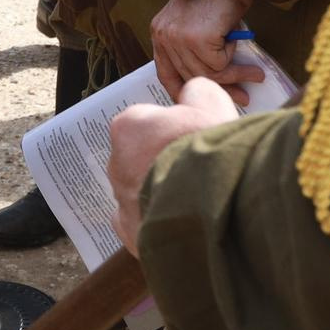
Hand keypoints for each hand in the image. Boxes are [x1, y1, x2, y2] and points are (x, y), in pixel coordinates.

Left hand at [109, 78, 241, 254]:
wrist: (212, 205)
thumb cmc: (209, 148)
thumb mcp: (211, 101)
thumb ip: (198, 92)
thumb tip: (194, 93)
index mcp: (128, 128)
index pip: (147, 123)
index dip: (174, 130)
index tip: (193, 137)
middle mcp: (117, 165)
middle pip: (142, 160)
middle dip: (164, 163)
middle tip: (198, 170)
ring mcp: (123, 204)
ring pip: (142, 195)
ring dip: (162, 195)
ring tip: (196, 199)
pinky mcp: (134, 237)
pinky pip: (145, 227)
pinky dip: (160, 225)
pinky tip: (183, 223)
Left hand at [149, 0, 253, 92]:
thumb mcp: (195, 24)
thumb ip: (194, 50)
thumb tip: (214, 83)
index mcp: (160, 33)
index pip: (166, 73)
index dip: (182, 91)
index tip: (200, 102)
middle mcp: (164, 37)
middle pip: (190, 77)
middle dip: (219, 89)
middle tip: (241, 98)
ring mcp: (178, 39)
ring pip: (207, 74)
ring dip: (235, 75)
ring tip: (255, 74)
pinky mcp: (197, 40)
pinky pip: (219, 64)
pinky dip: (233, 56)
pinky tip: (237, 40)